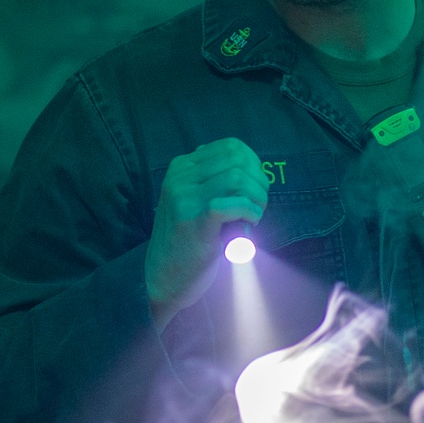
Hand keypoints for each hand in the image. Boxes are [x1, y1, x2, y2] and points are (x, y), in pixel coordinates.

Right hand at [145, 138, 267, 329]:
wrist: (165, 275)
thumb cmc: (187, 238)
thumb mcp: (192, 199)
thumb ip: (212, 179)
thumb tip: (247, 161)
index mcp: (181, 167)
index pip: (231, 146)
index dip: (254, 164)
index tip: (256, 186)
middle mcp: (180, 178)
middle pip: (237, 160)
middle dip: (258, 181)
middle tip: (258, 204)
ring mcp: (185, 198)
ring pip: (238, 177)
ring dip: (257, 197)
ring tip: (254, 214)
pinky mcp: (196, 221)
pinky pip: (236, 203)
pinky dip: (251, 212)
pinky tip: (249, 224)